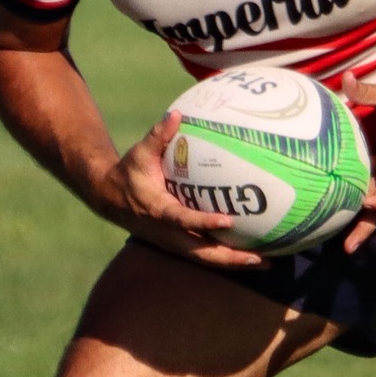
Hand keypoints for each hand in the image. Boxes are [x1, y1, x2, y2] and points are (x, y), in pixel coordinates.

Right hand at [89, 112, 266, 268]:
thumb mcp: (140, 153)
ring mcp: (172, 243)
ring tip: (265, 262)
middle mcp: (167, 233)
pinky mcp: (177, 246)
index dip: (204, 223)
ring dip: (233, 262)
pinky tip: (251, 256)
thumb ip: (158, 135)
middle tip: (258, 257)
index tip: (227, 221)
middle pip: (201, 253)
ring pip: (205, 259)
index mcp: (158, 210)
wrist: (110, 199)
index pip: (182, 220)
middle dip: (229, 257)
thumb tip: (176, 114)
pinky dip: (226, 258)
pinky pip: (204, 255)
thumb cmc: (129, 173)